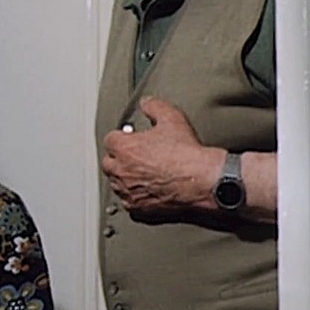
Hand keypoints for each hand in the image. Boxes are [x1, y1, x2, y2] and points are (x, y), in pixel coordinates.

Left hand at [100, 96, 222, 214]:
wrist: (201, 180)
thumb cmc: (186, 153)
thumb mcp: (171, 118)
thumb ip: (154, 106)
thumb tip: (146, 102)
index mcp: (123, 148)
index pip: (110, 140)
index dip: (122, 137)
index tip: (132, 138)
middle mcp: (121, 171)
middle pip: (108, 162)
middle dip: (119, 158)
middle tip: (136, 155)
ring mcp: (128, 191)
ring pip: (116, 183)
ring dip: (124, 177)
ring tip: (142, 172)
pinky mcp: (138, 207)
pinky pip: (127, 201)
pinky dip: (134, 196)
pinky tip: (146, 189)